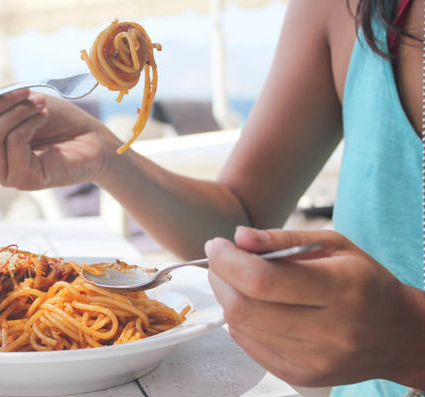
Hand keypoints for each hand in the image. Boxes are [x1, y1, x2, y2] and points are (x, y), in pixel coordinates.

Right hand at [0, 72, 120, 189]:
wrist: (92, 137)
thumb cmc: (56, 119)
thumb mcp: (15, 98)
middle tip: (25, 93)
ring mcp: (4, 173)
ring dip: (15, 113)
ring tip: (38, 105)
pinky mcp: (23, 180)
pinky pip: (11, 144)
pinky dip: (27, 124)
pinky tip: (43, 118)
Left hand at [205, 226, 424, 387]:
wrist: (397, 334)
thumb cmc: (364, 281)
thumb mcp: (333, 245)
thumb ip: (283, 239)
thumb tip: (239, 238)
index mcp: (341, 290)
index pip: (263, 280)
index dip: (228, 261)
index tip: (216, 245)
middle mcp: (330, 331)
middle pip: (245, 307)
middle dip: (220, 277)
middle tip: (220, 259)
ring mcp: (314, 360)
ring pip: (243, 327)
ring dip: (226, 297)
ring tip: (234, 279)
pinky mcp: (301, 376)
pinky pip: (249, 346)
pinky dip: (240, 321)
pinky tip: (251, 305)